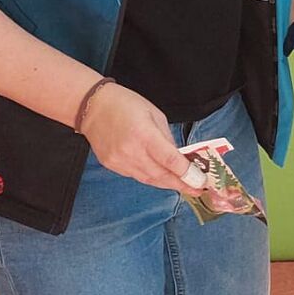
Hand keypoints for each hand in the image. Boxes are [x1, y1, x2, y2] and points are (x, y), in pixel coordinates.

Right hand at [79, 83, 195, 191]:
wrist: (92, 107)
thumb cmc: (126, 105)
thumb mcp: (155, 115)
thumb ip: (168, 138)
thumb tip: (179, 159)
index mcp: (144, 135)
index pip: (169, 161)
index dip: (187, 174)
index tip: (200, 181)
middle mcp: (131, 151)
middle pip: (161, 176)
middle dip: (181, 184)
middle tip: (197, 189)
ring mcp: (119, 161)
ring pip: (149, 180)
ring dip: (167, 184)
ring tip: (184, 186)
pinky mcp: (112, 166)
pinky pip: (136, 176)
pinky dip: (151, 178)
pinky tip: (161, 177)